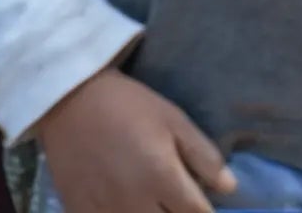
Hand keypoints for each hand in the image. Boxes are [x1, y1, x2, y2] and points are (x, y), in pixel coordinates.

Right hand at [38, 68, 236, 212]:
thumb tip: (230, 188)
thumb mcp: (174, 120)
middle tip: (178, 203)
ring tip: (157, 205)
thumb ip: (203, 155)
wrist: (72, 100)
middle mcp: (135, 202)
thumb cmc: (130, 105)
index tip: (205, 206)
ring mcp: (106, 212)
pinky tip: (128, 208)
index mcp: (162, 176)